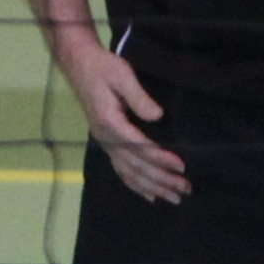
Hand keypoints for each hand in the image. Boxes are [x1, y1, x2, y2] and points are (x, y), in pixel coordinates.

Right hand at [57, 39, 188, 203]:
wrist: (79, 64)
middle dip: (161, 179)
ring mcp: (105, 142)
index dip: (160, 158)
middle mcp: (106, 138)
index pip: (139, 147)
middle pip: (136, 165)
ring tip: (174, 198)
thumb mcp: (122, 76)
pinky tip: (150, 196)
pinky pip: (121, 169)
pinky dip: (135, 184)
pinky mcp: (107, 142)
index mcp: (110, 123)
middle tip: (185, 189)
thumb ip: (139, 97)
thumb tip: (157, 116)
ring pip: (129, 172)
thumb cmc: (102, 68)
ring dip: (152, 187)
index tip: (181, 166)